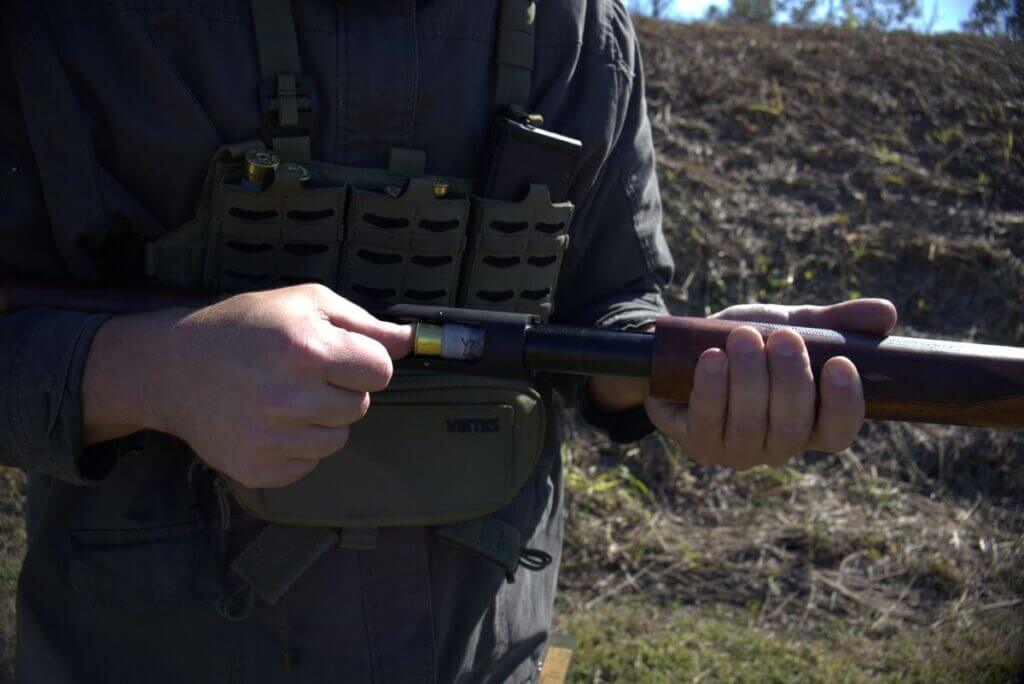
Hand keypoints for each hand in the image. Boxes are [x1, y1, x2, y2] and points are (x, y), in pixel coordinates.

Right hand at [83, 284, 413, 487]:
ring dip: (322, 419)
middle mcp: (289, 398)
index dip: (364, 361)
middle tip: (302, 374)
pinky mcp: (260, 470)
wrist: (174, 368)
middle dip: (342, 389)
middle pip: (362, 406)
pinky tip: (268, 421)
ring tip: (284, 396)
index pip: (381, 371)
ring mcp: (273, 439)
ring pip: (339, 439)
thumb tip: (411, 341)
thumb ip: (364, 323)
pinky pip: (309, 463)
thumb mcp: (304, 304)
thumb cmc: (245, 328)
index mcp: (305, 349)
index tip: (340, 355)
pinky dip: (297, 445)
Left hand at [644, 299, 896, 469]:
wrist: (685, 347)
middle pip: (793, 427)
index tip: (839, 362)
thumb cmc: (748, 341)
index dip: (843, 404)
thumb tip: (887, 312)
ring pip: (750, 425)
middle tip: (782, 338)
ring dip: (748, 378)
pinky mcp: (698, 442)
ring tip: (742, 338)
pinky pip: (707, 421)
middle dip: (790, 380)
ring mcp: (737, 449)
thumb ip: (835, 322)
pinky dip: (711, 387)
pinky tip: (712, 357)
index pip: (838, 432)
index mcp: (811, 422)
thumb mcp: (792, 326)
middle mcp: (778, 446)